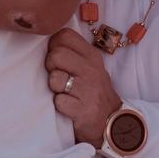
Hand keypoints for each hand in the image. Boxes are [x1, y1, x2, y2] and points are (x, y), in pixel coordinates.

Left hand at [45, 28, 120, 145]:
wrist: (111, 122)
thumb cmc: (92, 91)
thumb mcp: (89, 66)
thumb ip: (72, 52)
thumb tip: (47, 39)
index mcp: (91, 55)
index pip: (64, 35)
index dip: (54, 46)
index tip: (58, 60)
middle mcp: (92, 70)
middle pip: (55, 55)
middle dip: (51, 67)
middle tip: (59, 78)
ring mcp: (89, 90)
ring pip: (55, 78)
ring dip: (54, 88)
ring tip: (65, 93)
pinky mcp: (83, 110)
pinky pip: (59, 101)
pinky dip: (60, 105)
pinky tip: (69, 106)